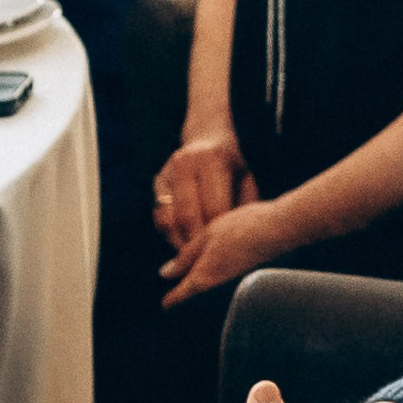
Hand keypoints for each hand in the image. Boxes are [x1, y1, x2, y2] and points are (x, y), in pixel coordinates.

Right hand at [154, 131, 248, 248]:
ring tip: (194, 258)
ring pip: (168, 219)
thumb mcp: (246, 180)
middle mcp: (185, 164)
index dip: (220, 234)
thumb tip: (241, 239)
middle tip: (208, 264)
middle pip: (188, 216)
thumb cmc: (232, 166)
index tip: (227, 252)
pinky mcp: (156, 183)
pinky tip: (184, 244)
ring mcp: (167, 173)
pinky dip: (171, 235)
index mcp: (213, 161)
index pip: (214, 208)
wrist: (206, 138)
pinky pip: (159, 217)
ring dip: (180, 243)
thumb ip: (244, 206)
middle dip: (198, 244)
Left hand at [158, 190, 299, 308]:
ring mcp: (233, 280)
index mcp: (203, 277)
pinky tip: (220, 254)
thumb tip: (166, 273)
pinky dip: (216, 268)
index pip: (181, 295)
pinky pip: (223, 275)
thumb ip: (185, 256)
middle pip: (195, 292)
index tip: (164, 305)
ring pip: (209, 282)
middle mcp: (218, 284)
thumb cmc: (240, 229)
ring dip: (201, 276)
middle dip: (185, 289)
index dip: (171, 299)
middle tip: (176, 281)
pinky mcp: (245, 273)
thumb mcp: (206, 236)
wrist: (279, 229)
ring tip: (197, 263)